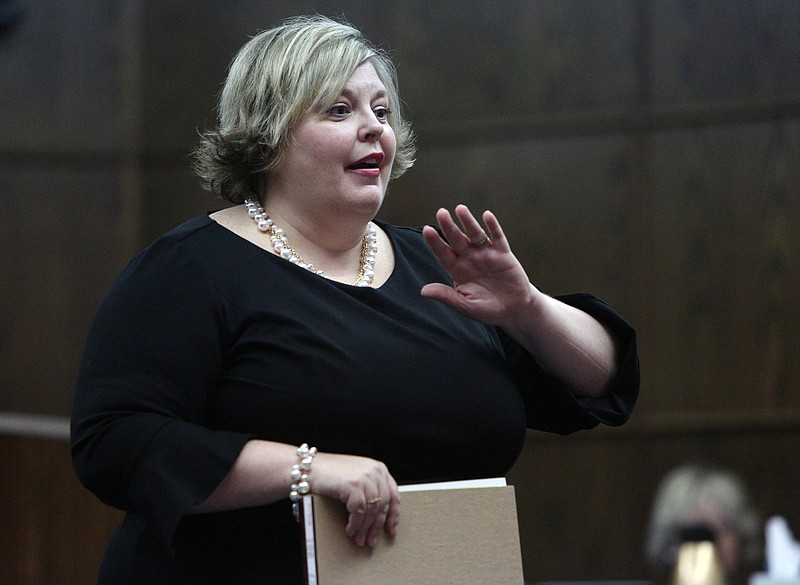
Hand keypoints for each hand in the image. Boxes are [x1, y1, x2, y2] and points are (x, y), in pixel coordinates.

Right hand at [311, 452, 399, 546]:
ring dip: (365, 529)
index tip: (391, 529)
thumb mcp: (356, 476)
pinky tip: (350, 531)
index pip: (393, 495)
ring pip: (371, 511)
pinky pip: (359, 512)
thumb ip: (369, 488)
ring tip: (359, 539)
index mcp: (379, 468)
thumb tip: (377, 516)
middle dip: (377, 526)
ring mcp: (365, 477)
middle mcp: (375, 471)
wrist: (307, 468)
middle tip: (371, 540)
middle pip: (383, 505)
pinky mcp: (354, 485)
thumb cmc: (329, 473)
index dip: (393, 515)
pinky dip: (355, 524)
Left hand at [421, 204, 539, 328]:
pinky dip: (493, 227)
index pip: (443, 254)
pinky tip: (487, 216)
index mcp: (458, 271)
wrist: (514, 311)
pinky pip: (498, 238)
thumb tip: (423, 291)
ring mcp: (487, 255)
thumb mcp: (465, 305)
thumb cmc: (487, 309)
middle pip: (457, 240)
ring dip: (468, 222)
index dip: (435, 243)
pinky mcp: (504, 255)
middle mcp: (470, 259)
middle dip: (449, 227)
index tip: (426, 230)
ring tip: (460, 209)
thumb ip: (446, 296)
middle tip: (441, 213)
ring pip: (475, 235)